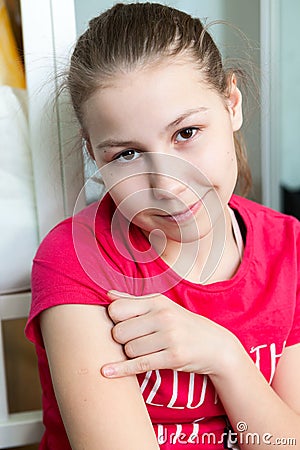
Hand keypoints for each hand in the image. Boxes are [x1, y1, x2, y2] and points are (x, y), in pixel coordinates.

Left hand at [101, 291, 236, 377]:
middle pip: (119, 332)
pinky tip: (106, 372)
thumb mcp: (162, 306)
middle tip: (132, 340)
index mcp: (157, 302)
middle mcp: (163, 317)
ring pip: (129, 350)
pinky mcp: (174, 358)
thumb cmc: (183, 324)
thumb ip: (134, 301)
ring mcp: (170, 338)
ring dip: (130, 354)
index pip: (117, 309)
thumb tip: (108, 295)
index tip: (122, 323)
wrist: (215, 345)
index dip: (114, 319)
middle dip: (121, 339)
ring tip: (144, 350)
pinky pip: (139, 365)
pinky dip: (121, 370)